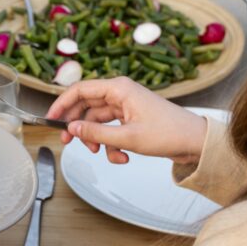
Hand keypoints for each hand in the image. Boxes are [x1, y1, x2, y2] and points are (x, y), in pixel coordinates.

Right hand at [47, 77, 207, 164]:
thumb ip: (95, 133)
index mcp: (118, 88)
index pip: (79, 91)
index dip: (61, 105)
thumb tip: (71, 129)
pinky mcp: (130, 119)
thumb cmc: (169, 133)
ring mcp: (125, 106)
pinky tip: (121, 157)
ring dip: (96, 140)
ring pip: (97, 121)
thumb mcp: (127, 138)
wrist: (196, 143)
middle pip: (85, 107)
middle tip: (68, 142)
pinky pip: (110, 130)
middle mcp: (120, 93)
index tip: (50, 120)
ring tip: (101, 153)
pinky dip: (110, 145)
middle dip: (77, 126)